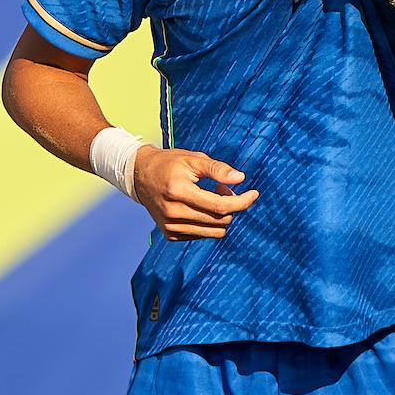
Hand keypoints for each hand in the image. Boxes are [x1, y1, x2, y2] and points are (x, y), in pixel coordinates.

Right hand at [132, 146, 259, 240]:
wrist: (139, 176)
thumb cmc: (169, 164)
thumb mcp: (193, 159)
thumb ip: (217, 169)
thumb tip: (241, 178)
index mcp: (179, 191)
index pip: (220, 206)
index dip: (241, 201)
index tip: (254, 193)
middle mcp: (173, 213)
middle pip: (219, 220)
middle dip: (231, 205)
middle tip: (223, 188)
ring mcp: (170, 227)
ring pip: (213, 231)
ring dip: (221, 216)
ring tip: (211, 197)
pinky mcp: (170, 235)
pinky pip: (202, 235)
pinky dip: (209, 223)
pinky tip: (200, 207)